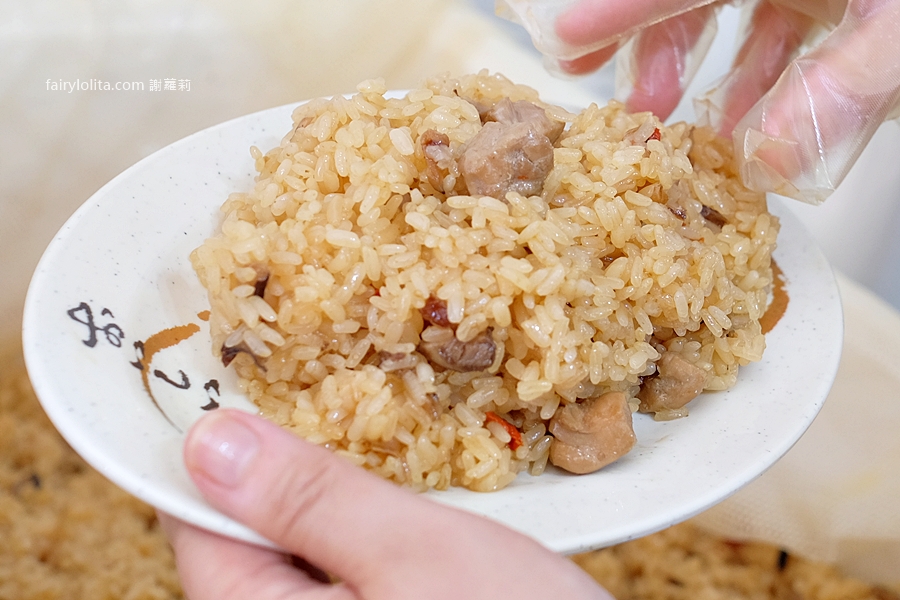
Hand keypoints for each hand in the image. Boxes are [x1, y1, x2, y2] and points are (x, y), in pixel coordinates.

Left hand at [159, 409, 612, 599]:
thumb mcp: (414, 552)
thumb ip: (310, 501)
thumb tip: (209, 442)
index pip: (199, 533)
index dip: (211, 455)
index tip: (237, 381)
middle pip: (247, 545)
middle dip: (280, 472)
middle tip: (318, 392)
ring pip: (300, 556)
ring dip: (326, 497)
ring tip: (364, 435)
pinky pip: (340, 576)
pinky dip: (356, 529)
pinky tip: (391, 496)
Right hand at [501, 0, 899, 202]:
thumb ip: (852, 83)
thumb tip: (775, 156)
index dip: (616, 7)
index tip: (561, 41)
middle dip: (645, 43)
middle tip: (610, 95)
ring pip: (734, 15)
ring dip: (702, 71)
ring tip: (677, 128)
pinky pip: (784, 28)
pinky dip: (765, 75)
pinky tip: (751, 124)